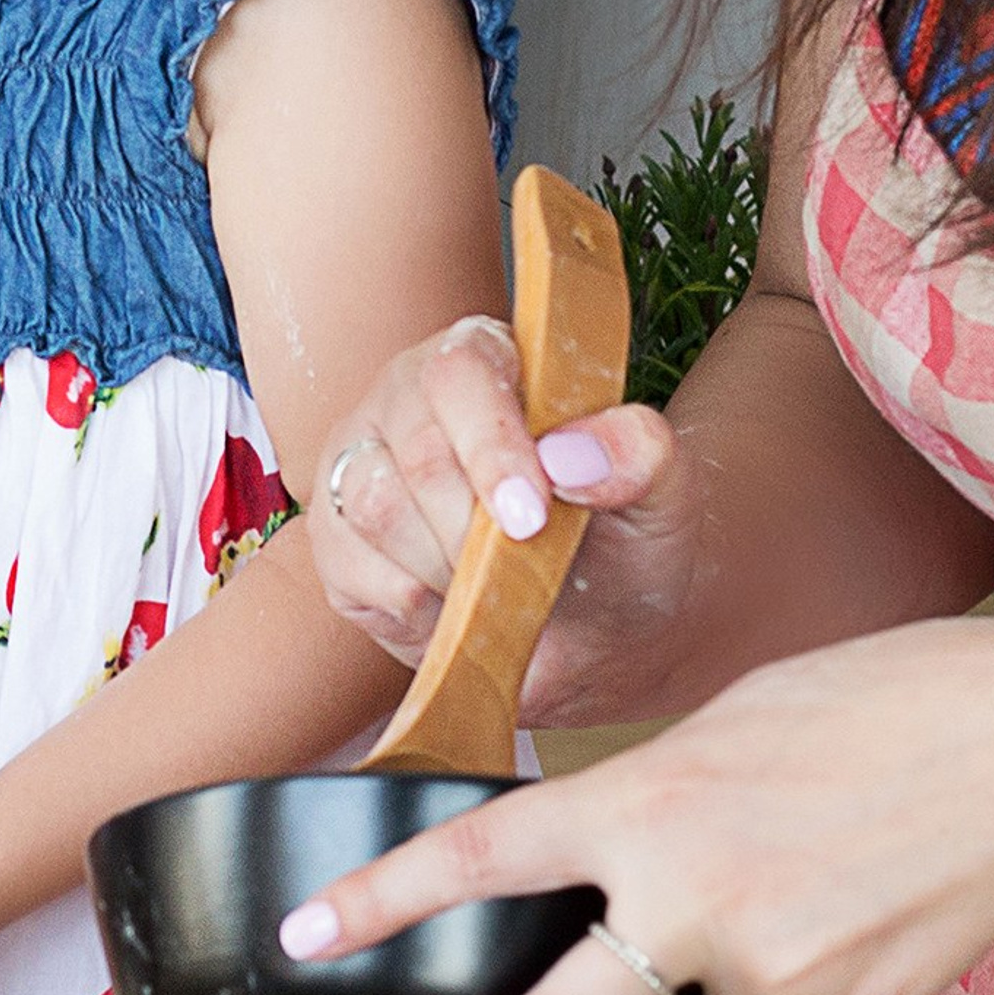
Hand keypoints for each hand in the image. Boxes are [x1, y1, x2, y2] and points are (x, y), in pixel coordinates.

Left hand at [281, 614, 993, 994]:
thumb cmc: (891, 705)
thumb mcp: (733, 725)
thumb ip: (660, 808)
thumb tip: (646, 894)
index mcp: (644, 803)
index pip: (479, 856)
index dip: (379, 899)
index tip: (308, 933)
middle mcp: (689, 898)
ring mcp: (768, 969)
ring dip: (733, 961)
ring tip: (817, 871)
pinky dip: (810, 969)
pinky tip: (865, 903)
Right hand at [309, 314, 701, 724]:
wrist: (589, 634)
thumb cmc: (620, 547)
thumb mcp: (661, 499)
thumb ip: (641, 455)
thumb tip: (572, 457)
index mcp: (486, 360)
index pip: (459, 372)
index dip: (491, 444)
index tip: (530, 517)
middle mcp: (408, 397)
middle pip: (416, 452)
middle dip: (478, 529)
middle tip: (526, 566)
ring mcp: (358, 462)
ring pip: (372, 506)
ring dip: (448, 567)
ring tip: (493, 581)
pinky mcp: (332, 537)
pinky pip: (354, 570)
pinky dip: (416, 606)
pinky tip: (453, 602)